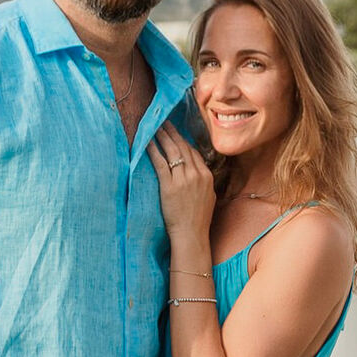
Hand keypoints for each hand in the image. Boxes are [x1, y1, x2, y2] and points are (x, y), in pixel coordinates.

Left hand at [146, 121, 214, 238]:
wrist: (192, 234)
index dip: (183, 140)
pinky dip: (153, 151)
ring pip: (172, 152)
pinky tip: (147, 143)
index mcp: (206, 176)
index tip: (176, 133)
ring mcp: (183, 180)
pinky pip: (160, 164)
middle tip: (164, 122)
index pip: (194, 152)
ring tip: (155, 128)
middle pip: (183, 148)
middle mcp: (196, 174)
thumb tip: (199, 172)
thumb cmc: (199, 219)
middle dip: (172, 133)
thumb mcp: (208, 196)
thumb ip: (204, 181)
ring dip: (163, 137)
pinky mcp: (169, 187)